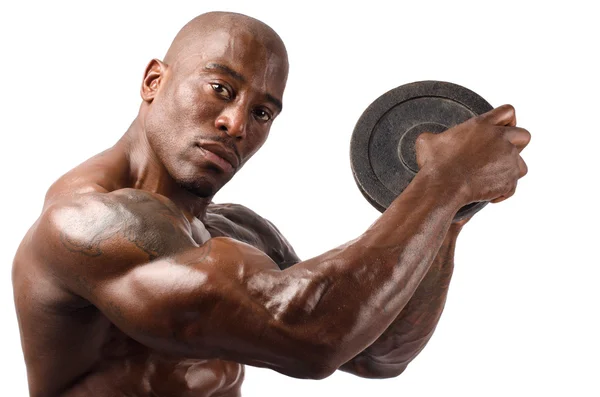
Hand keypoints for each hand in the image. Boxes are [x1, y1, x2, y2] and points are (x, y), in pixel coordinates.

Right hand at [415, 104, 529, 204]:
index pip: (507, 112)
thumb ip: (434, 137)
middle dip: (517, 145)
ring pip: (521, 164)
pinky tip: (489, 195)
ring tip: (493, 178)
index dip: (507, 120)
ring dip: (510, 171)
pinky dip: (502, 192)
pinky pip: (512, 186)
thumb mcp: (427, 143)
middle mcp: (500, 139)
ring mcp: (508, 160)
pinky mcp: (509, 180)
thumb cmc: (434, 164)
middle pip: (524, 136)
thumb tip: (429, 140)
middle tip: (501, 154)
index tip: (503, 129)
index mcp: (482, 125)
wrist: (443, 186)